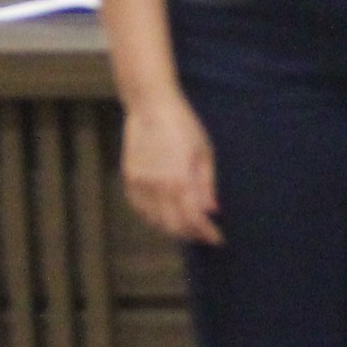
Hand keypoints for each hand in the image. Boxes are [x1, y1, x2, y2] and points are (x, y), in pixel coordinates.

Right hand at [122, 93, 221, 244]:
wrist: (151, 107)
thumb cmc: (184, 127)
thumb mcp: (205, 153)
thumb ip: (207, 185)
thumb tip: (212, 210)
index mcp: (180, 180)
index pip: (194, 219)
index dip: (206, 233)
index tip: (217, 239)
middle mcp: (158, 186)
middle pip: (174, 225)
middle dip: (191, 234)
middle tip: (204, 235)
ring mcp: (140, 184)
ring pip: (155, 220)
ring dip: (173, 229)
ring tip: (188, 228)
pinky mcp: (129, 179)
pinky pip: (140, 209)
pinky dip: (153, 218)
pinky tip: (165, 217)